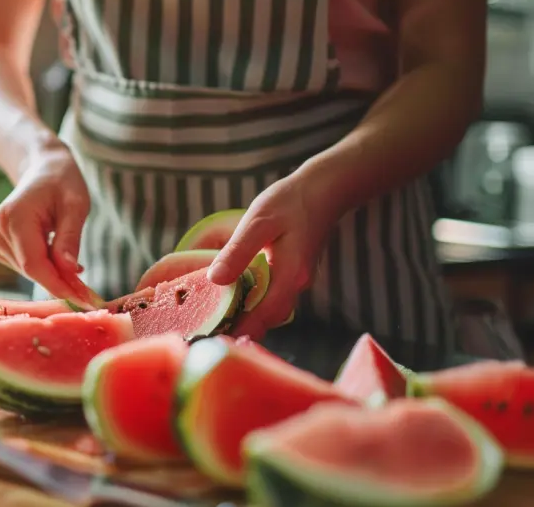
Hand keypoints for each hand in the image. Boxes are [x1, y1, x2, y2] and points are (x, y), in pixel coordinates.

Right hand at [0, 145, 93, 302]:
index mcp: (14, 217)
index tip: (83, 300)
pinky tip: (58, 259)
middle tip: (89, 294)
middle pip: (31, 270)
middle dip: (60, 283)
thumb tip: (70, 272)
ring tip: (77, 271)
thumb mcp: (75, 206)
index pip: (34, 263)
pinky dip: (44, 269)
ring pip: (28, 271)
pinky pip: (23, 267)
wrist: (43, 170)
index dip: (58, 285)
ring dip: (54, 277)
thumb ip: (70, 239)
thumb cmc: (62, 183)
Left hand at [206, 172, 337, 339]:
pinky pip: (272, 298)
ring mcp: (297, 281)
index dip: (242, 330)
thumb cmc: (290, 202)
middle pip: (268, 318)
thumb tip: (215, 280)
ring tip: (216, 323)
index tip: (217, 341)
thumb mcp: (258, 221)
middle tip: (209, 335)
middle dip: (242, 330)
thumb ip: (238, 251)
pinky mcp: (292, 274)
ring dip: (247, 319)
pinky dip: (253, 304)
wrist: (324, 191)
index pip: (266, 314)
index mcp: (291, 274)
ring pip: (271, 310)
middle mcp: (297, 284)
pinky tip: (233, 300)